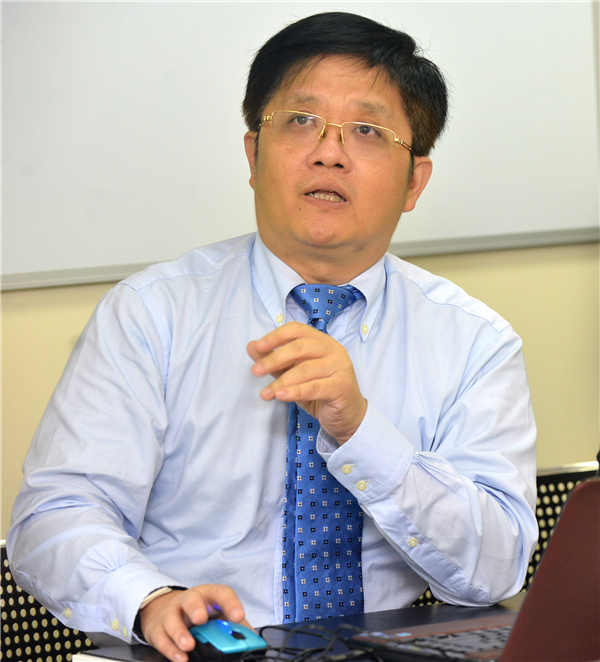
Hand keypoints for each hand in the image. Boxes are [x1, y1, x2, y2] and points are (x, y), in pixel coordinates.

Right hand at [140, 584, 249, 661]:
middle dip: (196, 608)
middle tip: (201, 619)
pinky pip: (161, 637)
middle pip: (191, 599)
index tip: (238, 616)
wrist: (167, 610)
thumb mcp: (216, 614)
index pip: (221, 593)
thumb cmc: (198, 612)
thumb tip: (252, 641)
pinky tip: (179, 657)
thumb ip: (232, 625)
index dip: (230, 603)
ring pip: (172, 618)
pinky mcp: (157, 628)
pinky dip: (170, 649)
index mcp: (208, 595)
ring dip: (180, 633)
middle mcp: (189, 600)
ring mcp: (171, 613)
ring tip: (189, 646)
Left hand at [248, 321, 366, 443]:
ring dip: (281, 381)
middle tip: (255, 371)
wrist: (348, 416)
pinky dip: (295, 391)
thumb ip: (275, 361)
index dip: (276, 336)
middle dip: (274, 359)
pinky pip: (314, 387)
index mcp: (322, 341)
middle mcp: (333, 349)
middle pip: (300, 347)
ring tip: (265, 393)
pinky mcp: (341, 387)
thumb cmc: (321, 392)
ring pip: (305, 369)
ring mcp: (340, 367)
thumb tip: (252, 346)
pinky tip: (280, 396)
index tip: (258, 347)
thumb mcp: (294, 375)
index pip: (297, 330)